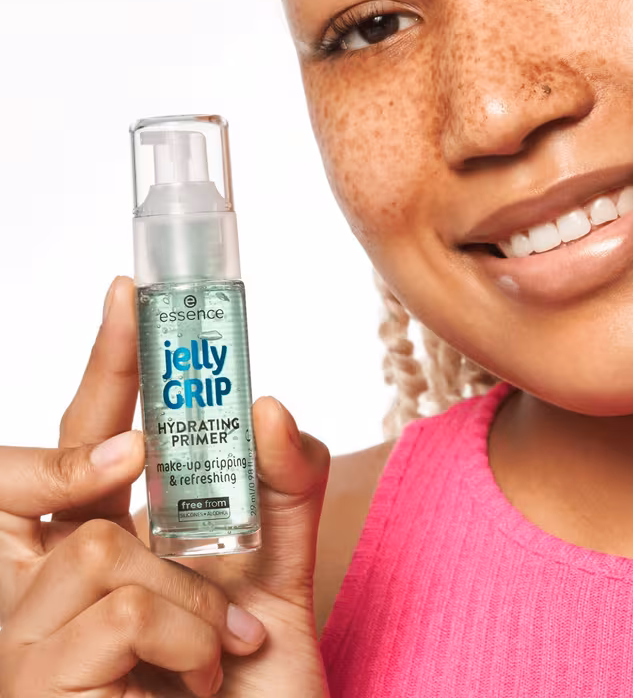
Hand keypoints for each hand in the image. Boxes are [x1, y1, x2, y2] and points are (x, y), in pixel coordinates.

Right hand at [0, 276, 332, 696]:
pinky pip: (118, 612)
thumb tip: (269, 404)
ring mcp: (32, 641)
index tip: (131, 291)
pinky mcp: (41, 687)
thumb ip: (284, 488)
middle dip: (108, 388)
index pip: (94, 440)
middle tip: (141, 334)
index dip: (110, 366)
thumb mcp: (277, 577)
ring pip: (102, 548)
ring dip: (190, 598)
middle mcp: (58, 583)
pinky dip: (184, 640)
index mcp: (116, 546)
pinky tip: (192, 683)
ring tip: (216, 653)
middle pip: (63, 464)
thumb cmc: (248, 688)